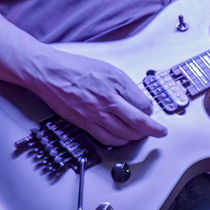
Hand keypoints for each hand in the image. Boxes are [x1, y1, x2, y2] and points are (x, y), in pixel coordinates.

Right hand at [27, 47, 164, 145]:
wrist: (50, 73)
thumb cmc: (75, 68)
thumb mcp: (107, 68)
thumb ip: (124, 85)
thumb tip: (138, 100)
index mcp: (116, 83)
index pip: (144, 105)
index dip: (151, 111)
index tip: (152, 112)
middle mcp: (108, 100)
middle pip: (139, 123)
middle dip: (154, 130)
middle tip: (160, 132)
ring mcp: (96, 114)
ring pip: (125, 134)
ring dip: (136, 137)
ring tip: (141, 134)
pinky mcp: (85, 123)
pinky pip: (107, 139)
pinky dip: (119, 141)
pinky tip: (122, 138)